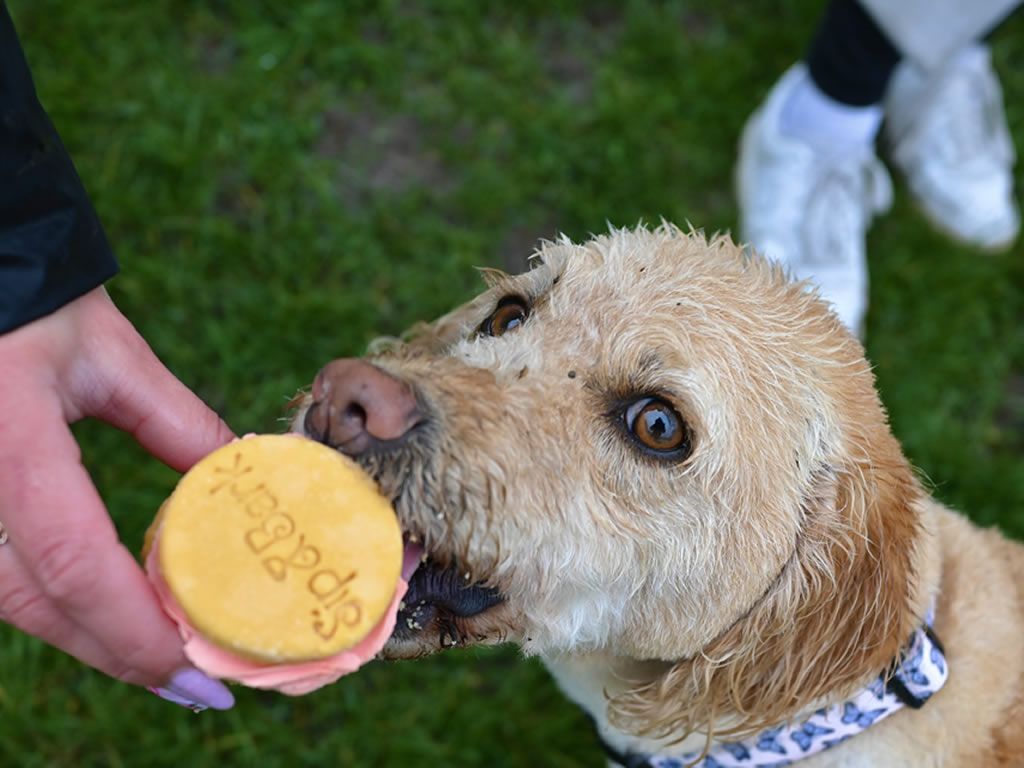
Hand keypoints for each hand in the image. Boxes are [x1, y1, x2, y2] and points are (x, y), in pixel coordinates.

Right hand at [0, 287, 234, 708]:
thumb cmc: (31, 302)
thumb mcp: (111, 354)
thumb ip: (179, 422)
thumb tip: (243, 475)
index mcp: (12, 446)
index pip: (73, 562)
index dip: (133, 631)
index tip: (196, 674)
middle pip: (36, 604)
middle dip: (117, 653)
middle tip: (193, 684)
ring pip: (8, 601)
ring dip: (85, 636)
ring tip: (159, 657)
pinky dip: (50, 602)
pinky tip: (100, 613)